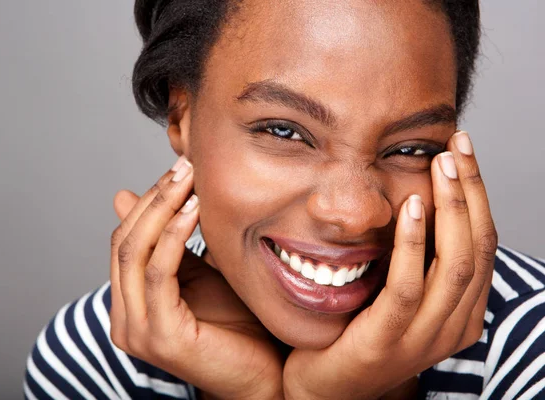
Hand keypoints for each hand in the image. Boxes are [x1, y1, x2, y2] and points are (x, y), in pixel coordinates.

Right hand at [109, 156, 282, 399]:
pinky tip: (193, 211)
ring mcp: (137, 330)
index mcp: (129, 303)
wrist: (263, 374)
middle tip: (183, 166)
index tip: (178, 171)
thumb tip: (128, 195)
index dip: (148, 202)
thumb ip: (169, 242)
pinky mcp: (159, 336)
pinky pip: (159, 274)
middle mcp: (123, 318)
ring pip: (135, 253)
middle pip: (124, 242)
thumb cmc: (236, 324)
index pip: (123, 241)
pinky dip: (174, 237)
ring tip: (188, 180)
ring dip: (162, 209)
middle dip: (154, 199)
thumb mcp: (198, 274)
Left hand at [283, 131, 497, 399]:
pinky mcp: (389, 340)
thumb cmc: (357, 331)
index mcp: (461, 310)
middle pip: (476, 247)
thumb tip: (415, 198)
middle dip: (471, 191)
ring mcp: (425, 336)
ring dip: (451, 208)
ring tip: (441, 165)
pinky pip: (408, 286)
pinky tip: (411, 207)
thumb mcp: (396, 292)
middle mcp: (453, 323)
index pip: (482, 243)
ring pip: (454, 263)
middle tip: (458, 146)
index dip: (478, 195)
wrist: (324, 387)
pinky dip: (414, 244)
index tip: (464, 151)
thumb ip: (413, 259)